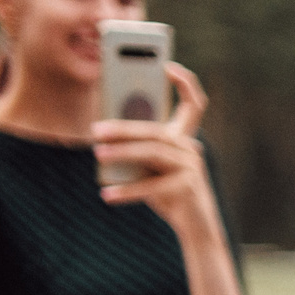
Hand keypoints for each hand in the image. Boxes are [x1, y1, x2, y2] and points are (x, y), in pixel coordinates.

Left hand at [92, 63, 219, 244]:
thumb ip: (137, 147)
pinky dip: (127, 191)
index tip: (168, 66)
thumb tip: (103, 133)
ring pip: (153, 153)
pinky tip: (108, 194)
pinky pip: (151, 187)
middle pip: (156, 131)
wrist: (197, 228)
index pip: (193, 106)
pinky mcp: (185, 190)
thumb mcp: (152, 167)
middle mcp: (191, 151)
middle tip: (97, 130)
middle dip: (125, 128)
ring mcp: (191, 170)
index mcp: (185, 140)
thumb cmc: (169, 193)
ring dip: (123, 153)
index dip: (185, 84)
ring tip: (99, 155)